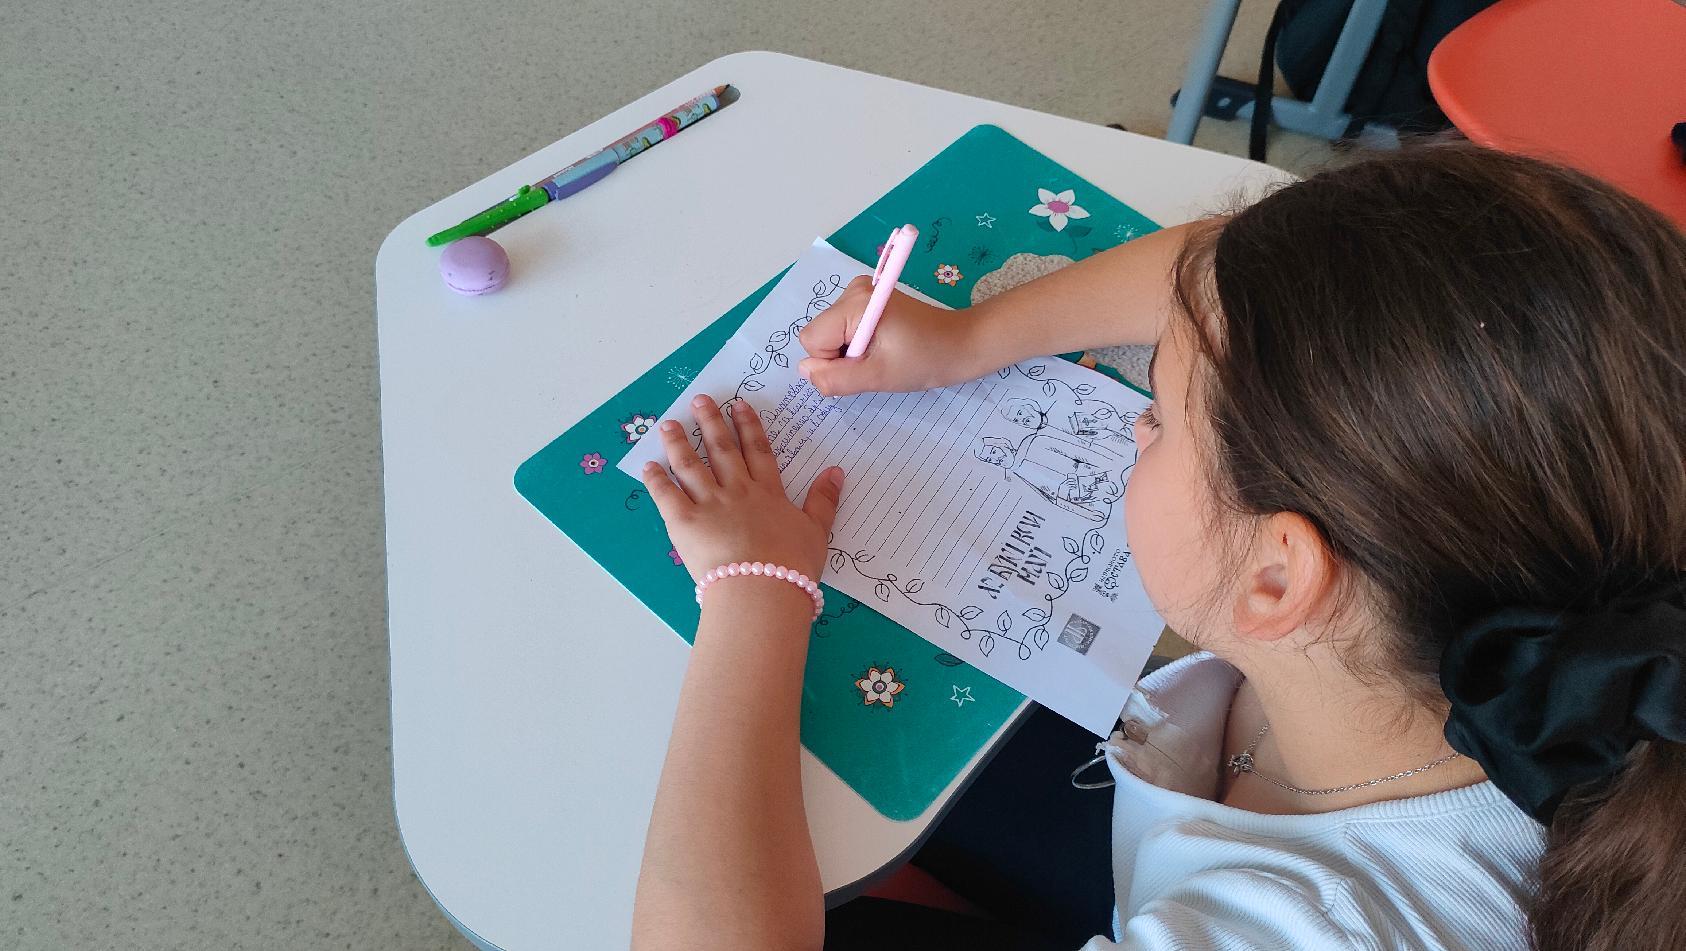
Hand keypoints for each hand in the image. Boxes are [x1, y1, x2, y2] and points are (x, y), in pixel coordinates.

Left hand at [642, 394, 843, 583]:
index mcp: (768, 494)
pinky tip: (648, 466)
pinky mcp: (684, 523)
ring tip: (668, 425)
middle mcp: (737, 491)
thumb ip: (824, 500)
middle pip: (722, 450)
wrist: (762, 590)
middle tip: (700, 400)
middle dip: (710, 422)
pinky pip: (666, 496)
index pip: (758, 452)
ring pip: (690, 466)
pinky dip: (656, 480)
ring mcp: (709, 504)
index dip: (748, 426)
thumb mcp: (817, 532)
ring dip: (679, 443)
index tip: (738, 405)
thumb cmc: (792, 566)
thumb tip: (836, 470)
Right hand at [797, 275, 977, 396]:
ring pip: (830, 334)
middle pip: (820, 334)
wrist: (960, 344)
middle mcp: (853, 290)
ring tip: (883, 354)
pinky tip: (883, 346)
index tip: (865, 364)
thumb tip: (805, 370)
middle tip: (876, 361)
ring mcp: (860, 292)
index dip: (832, 361)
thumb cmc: (925, 360)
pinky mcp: (867, 300)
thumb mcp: (878, 376)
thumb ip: (835, 378)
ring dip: (850, 352)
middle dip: (841, 356)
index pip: (812, 339)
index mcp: (854, 302)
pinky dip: (857, 344)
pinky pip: (842, 329)